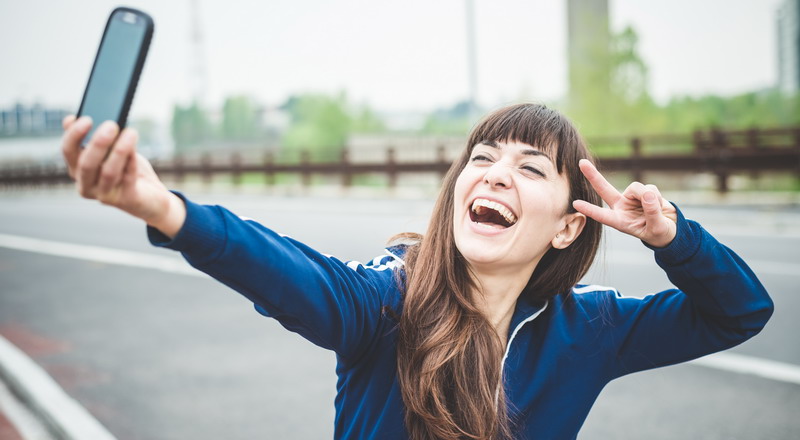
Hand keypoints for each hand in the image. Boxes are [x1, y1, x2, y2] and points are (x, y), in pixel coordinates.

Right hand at [61, 115, 184, 236]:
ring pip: (108, 172)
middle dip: (98, 143)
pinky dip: (132, 162)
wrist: (150, 197)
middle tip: (111, 125)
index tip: (87, 119)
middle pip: (86, 163)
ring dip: (119, 151)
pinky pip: (128, 179)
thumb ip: (93, 137)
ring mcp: (104, 195)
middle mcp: (86, 185)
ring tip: (131, 133)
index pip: (68, 151)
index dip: (74, 135)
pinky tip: (135, 150)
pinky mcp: (125, 200)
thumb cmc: (127, 170)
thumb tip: (71, 119)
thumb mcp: (110, 151)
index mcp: (77, 169)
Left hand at [572, 159, 676, 247]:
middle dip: (593, 175)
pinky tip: (659, 204)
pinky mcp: (643, 191)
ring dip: (649, 197)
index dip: (589, 209)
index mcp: (619, 221)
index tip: (575, 204)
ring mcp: (631, 197)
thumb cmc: (659, 233)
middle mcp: (621, 207)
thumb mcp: (657, 228)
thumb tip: (647, 194)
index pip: (602, 215)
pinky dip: (657, 196)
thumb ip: (652, 213)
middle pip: (604, 189)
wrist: (670, 228)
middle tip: (581, 163)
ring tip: (656, 210)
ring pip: (636, 188)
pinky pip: (649, 188)